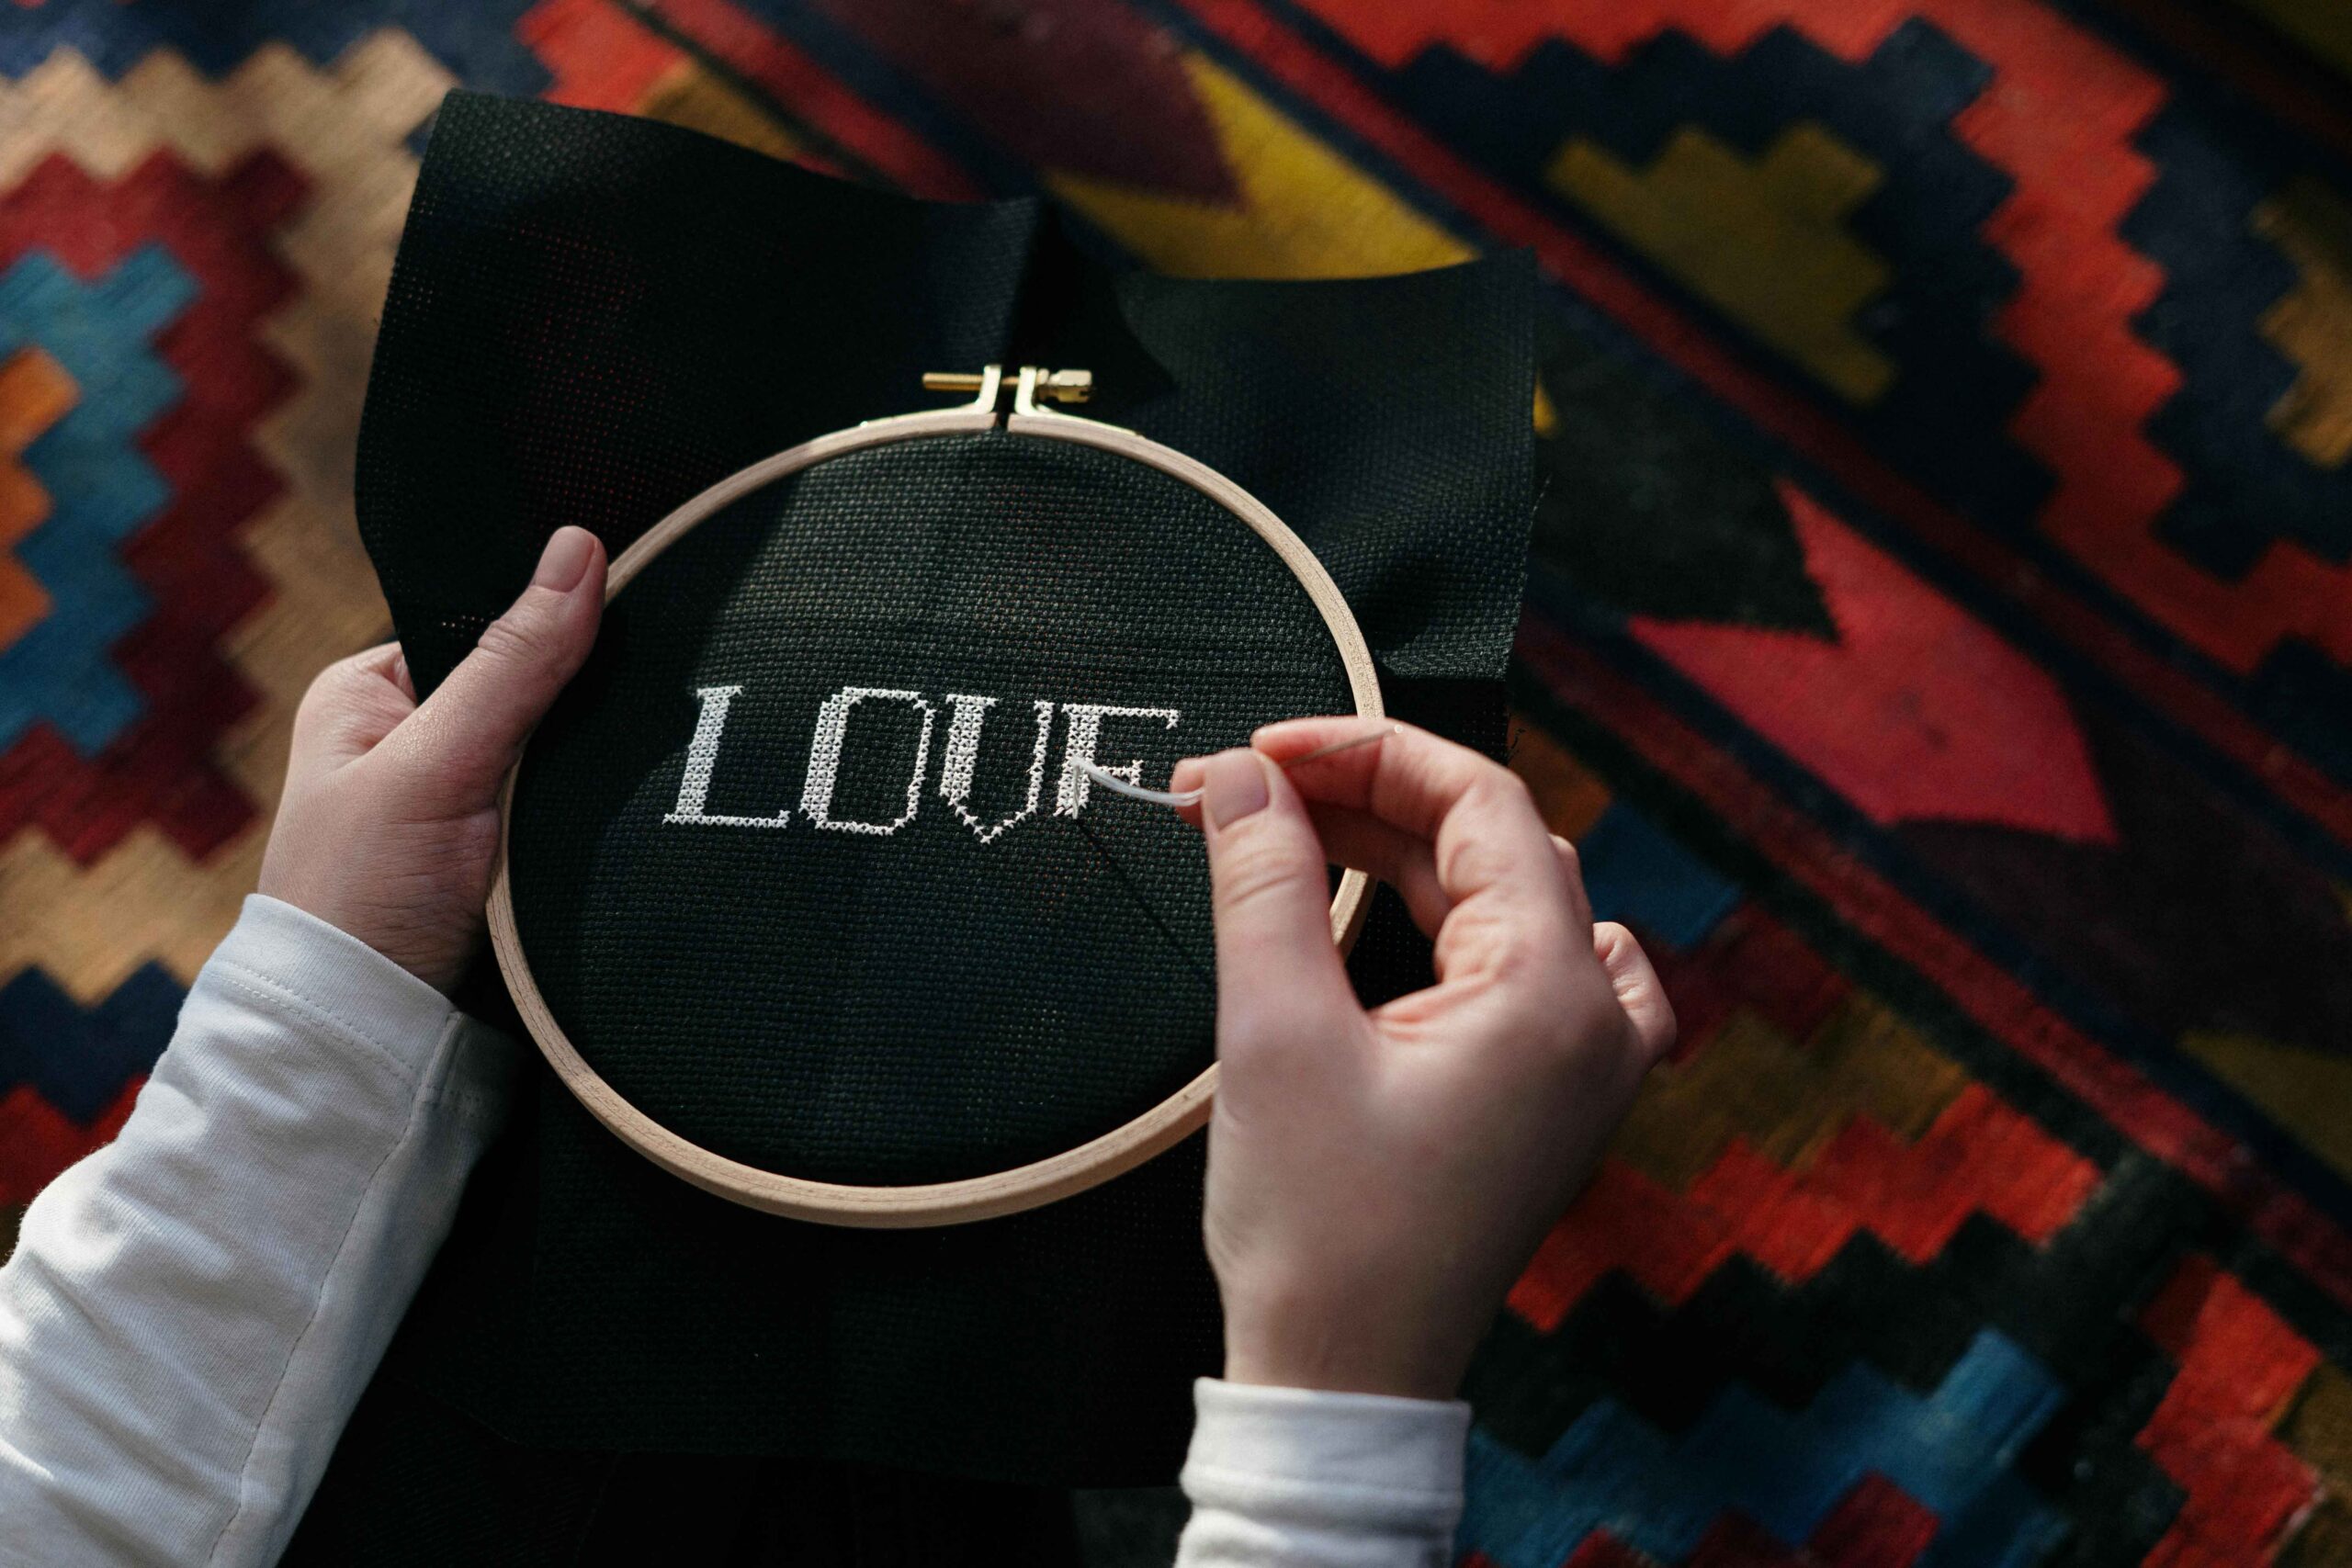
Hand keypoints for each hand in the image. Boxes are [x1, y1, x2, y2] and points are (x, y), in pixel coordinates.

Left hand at [258, 527, 607, 990]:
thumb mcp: (436, 763)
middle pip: (537, 691)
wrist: (373, 1046)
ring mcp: (468, 807)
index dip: (555, 629)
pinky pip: (577, 817)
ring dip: (596, 776)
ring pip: (566, 758)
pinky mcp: (511, 865)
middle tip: (632, 724)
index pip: (489, 625)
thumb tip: (580, 549)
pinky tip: (632, 819)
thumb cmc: (363, 901)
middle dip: (584, 712)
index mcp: (371, 696)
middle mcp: (416, 742)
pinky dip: (599, 823)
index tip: (624, 636)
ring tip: (635, 781)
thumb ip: (513, 663)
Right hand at [1170, 718, 1674, 1400]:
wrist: (1343, 1384)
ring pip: (1504, 900)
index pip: (1479, 804)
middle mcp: (1595, 1021)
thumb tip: (1245, 780)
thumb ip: (1265, 885)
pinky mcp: (1546, 1100)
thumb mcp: (1276, 1036)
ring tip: (1291, 838)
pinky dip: (1440, 920)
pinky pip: (1515, 964)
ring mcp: (1581, 1066)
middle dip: (1366, 803)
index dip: (1366, 752)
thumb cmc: (1323, 1236)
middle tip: (1247, 795)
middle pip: (1494, 846)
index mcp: (1556, 994)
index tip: (1263, 751)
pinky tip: (1382, 912)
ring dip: (1400, 857)